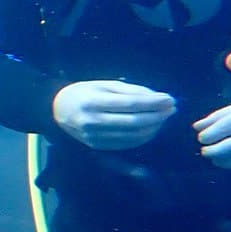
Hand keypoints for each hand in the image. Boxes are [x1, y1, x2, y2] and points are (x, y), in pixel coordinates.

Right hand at [51, 80, 175, 149]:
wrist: (58, 110)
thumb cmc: (84, 92)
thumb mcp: (105, 85)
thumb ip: (131, 91)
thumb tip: (159, 98)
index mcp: (94, 102)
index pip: (131, 104)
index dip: (154, 103)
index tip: (170, 99)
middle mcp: (93, 122)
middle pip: (135, 122)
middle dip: (158, 116)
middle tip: (171, 108)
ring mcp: (95, 137)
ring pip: (134, 135)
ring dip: (154, 127)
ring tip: (163, 117)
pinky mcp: (98, 146)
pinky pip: (128, 144)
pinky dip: (144, 136)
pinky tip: (151, 127)